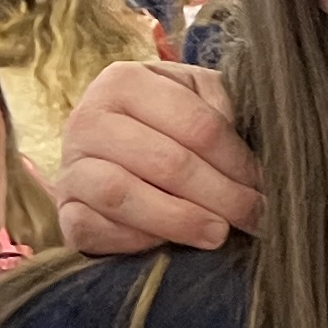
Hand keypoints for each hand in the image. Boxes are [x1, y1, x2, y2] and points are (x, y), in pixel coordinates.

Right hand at [57, 58, 255, 256]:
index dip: (238, 161)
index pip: (197, 124)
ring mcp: (70, 166)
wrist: (114, 160)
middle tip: (253, 217)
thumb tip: (253, 155)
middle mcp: (89, 118)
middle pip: (166, 161)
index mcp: (125, 81)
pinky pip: (93, 228)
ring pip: (122, 194)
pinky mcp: (63, 211)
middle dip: (220, 195)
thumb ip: (222, 109)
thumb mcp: (198, 100)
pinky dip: (134, 240)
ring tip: (218, 234)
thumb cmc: (168, 127)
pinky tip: (169, 246)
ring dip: (179, 220)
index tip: (264, 184)